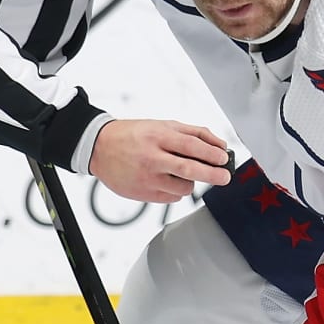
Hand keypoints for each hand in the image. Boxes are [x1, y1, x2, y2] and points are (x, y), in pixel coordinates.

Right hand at [89, 120, 230, 202]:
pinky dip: (176, 190)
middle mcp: (152, 158)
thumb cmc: (134, 135)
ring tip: (181, 173)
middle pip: (190, 170)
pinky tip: (167, 180)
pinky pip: (171, 198)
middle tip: (224, 177)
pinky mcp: (143, 194)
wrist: (99, 148)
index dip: (212, 154)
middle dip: (213, 175)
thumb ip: (193, 133)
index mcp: (158, 137)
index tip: (224, 158)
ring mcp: (147, 178)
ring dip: (190, 182)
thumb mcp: (163, 125)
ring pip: (183, 188)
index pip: (192, 146)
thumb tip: (220, 144)